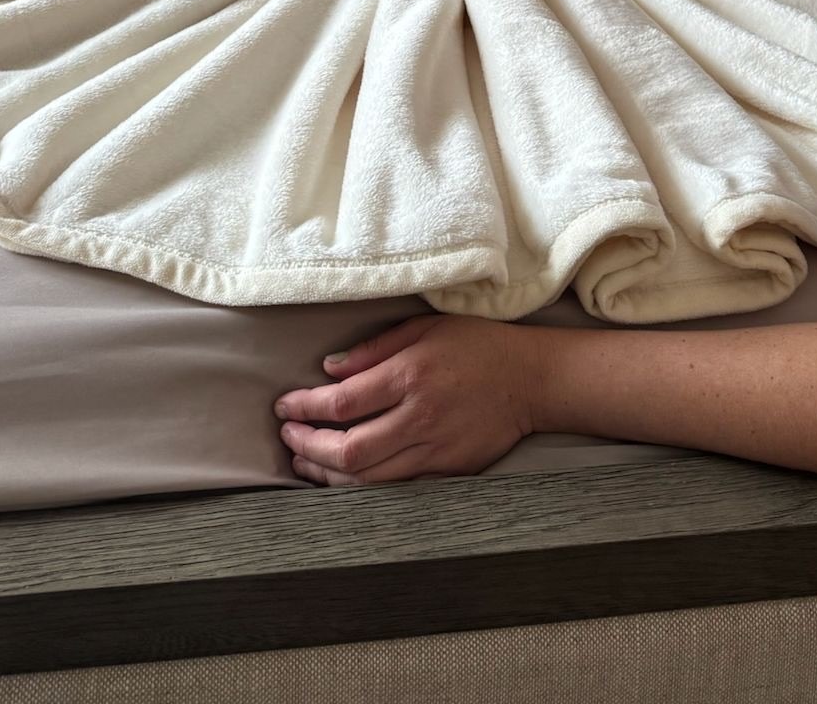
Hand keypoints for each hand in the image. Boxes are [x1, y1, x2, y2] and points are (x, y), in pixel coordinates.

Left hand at [273, 314, 537, 485]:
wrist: (532, 379)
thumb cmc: (478, 345)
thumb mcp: (425, 328)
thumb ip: (375, 349)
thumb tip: (329, 369)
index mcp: (411, 375)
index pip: (342, 403)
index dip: (305, 408)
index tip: (284, 406)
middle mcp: (419, 417)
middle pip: (348, 450)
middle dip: (307, 448)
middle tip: (287, 438)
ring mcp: (434, 450)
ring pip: (367, 479)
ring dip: (327, 474)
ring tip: (303, 464)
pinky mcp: (447, 472)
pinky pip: (394, 488)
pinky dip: (361, 486)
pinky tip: (343, 478)